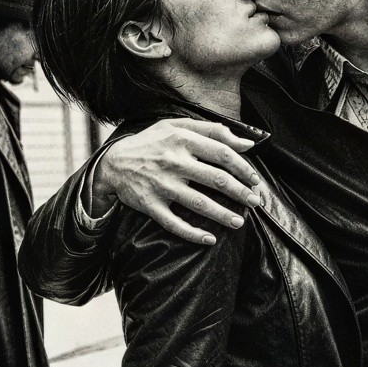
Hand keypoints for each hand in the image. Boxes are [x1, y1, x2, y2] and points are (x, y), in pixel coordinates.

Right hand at [95, 118, 264, 243]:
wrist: (113, 162)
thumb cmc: (152, 143)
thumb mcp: (177, 126)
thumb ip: (212, 131)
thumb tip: (248, 143)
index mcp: (182, 140)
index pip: (222, 153)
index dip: (243, 168)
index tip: (255, 179)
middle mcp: (173, 162)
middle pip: (216, 179)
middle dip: (240, 193)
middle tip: (255, 203)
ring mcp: (161, 185)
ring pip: (199, 203)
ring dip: (223, 215)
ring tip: (239, 223)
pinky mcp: (150, 205)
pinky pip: (174, 223)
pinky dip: (192, 234)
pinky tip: (209, 239)